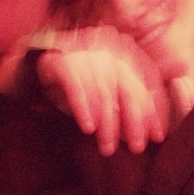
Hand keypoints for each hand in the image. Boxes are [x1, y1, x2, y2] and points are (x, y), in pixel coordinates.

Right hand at [37, 26, 169, 155]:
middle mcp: (108, 47)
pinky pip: (75, 85)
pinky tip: (88, 128)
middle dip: (134, 121)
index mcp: (126, 50)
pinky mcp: (60, 59)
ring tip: (108, 147)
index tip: (157, 135)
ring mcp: (84, 51)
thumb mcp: (109, 90)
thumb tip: (152, 132)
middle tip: (137, 147)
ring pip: (103, 91)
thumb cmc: (82, 83)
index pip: (147, 83)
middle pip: (128, 88)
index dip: (154, 111)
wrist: (35, 66)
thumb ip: (128, 103)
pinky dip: (83, 108)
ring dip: (107, 123)